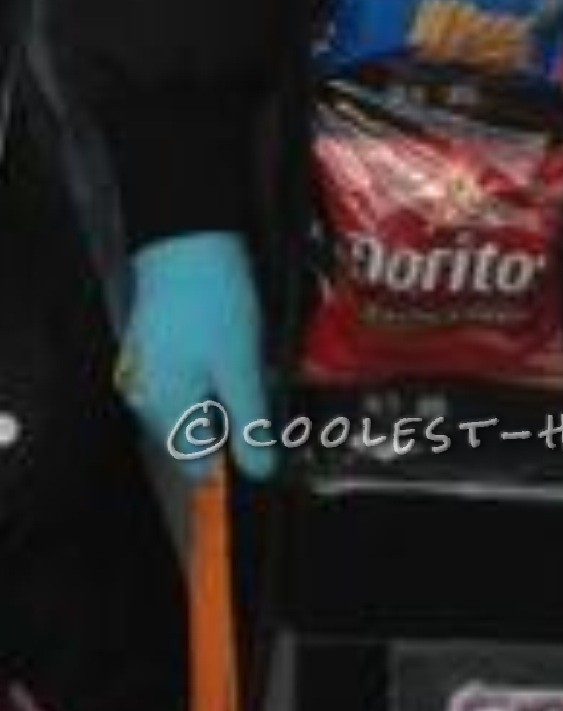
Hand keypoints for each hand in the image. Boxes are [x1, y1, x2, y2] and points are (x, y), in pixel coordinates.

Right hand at [118, 232, 276, 481]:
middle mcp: (146, 397)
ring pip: (190, 404)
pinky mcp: (152, 346)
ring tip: (254, 367)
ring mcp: (145, 370)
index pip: (196, 464)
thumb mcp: (240, 366)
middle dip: (231, 422)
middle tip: (267, 393)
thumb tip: (258, 472)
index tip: (269, 439)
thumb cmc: (214, 303)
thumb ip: (248, 422)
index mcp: (164, 408)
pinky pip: (184, 377)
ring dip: (223, 395)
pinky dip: (211, 372)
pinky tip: (232, 349)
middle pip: (193, 434)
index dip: (234, 457)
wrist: (184, 238)